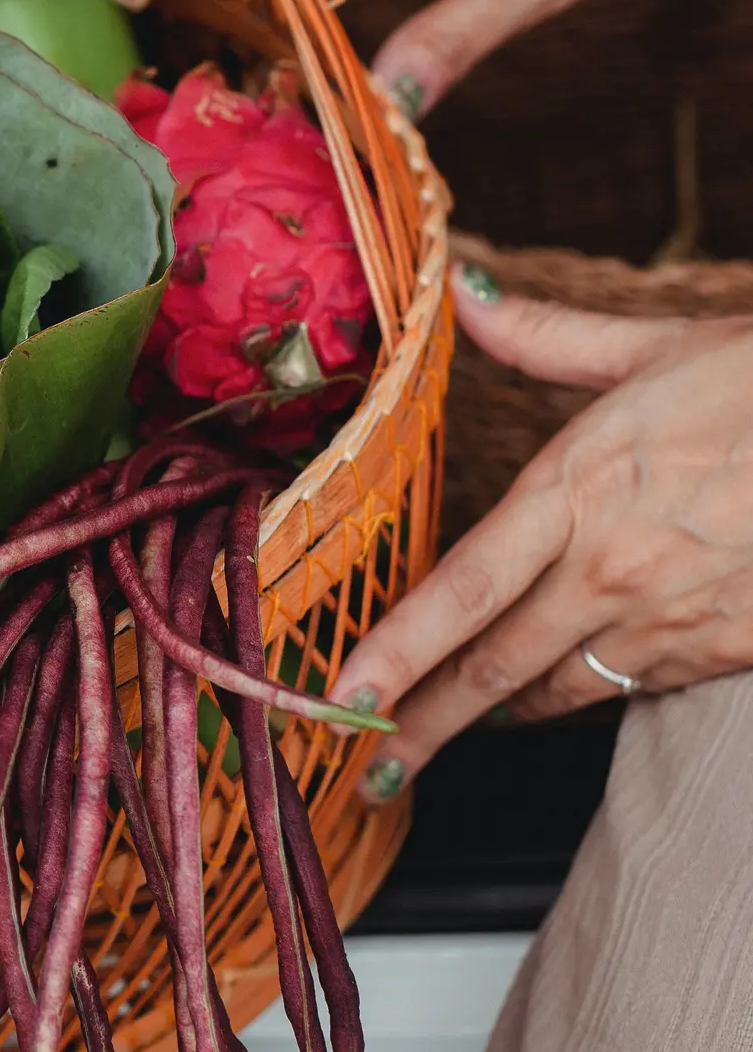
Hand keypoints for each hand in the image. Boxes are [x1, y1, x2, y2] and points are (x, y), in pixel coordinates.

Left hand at [327, 265, 752, 801]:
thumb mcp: (654, 346)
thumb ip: (542, 335)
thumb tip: (460, 282)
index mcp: (576, 489)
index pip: (460, 589)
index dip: (393, 651)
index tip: (337, 696)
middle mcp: (613, 567)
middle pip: (493, 668)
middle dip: (420, 725)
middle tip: (367, 768)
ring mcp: (673, 617)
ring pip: (557, 691)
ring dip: (493, 720)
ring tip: (436, 743)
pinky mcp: (726, 649)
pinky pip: (633, 688)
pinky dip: (583, 692)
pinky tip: (551, 697)